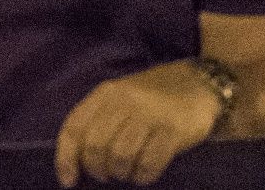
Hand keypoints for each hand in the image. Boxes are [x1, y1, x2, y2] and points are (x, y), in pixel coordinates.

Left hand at [55, 62, 223, 187]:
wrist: (198, 83)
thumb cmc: (152, 97)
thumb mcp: (120, 98)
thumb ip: (98, 121)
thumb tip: (76, 161)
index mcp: (105, 93)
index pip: (74, 128)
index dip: (66, 158)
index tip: (67, 181)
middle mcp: (124, 101)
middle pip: (96, 146)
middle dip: (96, 169)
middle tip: (105, 175)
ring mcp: (150, 115)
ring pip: (120, 157)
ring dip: (120, 174)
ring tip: (126, 173)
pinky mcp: (173, 131)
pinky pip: (149, 164)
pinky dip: (142, 176)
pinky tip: (144, 174)